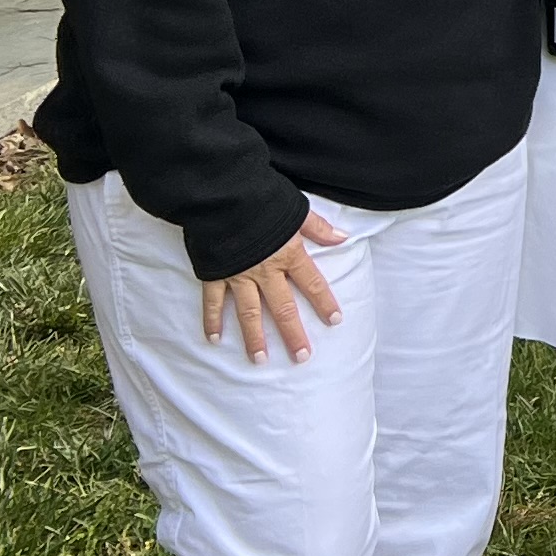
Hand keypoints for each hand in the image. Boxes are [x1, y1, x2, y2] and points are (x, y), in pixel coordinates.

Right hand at [201, 209, 347, 361]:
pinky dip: (212, 320)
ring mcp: (238, 275)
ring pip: (249, 312)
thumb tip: (343, 238)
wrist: (224, 195)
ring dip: (254, 338)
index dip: (324, 302)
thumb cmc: (262, 200)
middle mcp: (265, 270)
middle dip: (293, 333)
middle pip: (283, 307)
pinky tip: (214, 339)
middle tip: (301, 357)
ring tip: (260, 359)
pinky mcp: (215, 274)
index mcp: (288, 254)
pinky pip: (214, 302)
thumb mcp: (297, 210)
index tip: (335, 321)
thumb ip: (319, 228)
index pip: (312, 283)